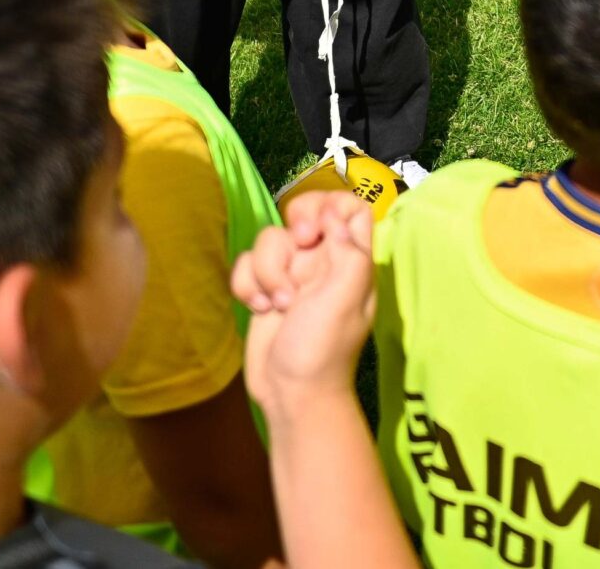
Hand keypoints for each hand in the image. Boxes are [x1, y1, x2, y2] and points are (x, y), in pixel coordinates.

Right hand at [231, 192, 378, 410]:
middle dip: (293, 226)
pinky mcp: (264, 289)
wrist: (290, 393)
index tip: (319, 227)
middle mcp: (323, 261)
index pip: (352, 209)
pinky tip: (259, 309)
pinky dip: (247, 284)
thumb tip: (334, 217)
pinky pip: (247, 264)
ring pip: (269, 239)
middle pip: (304, 212)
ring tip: (278, 304)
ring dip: (268, 270)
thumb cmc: (323, 350)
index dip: (333, 205)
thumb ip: (349, 253)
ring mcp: (291, 275)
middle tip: (300, 244)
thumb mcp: (346, 300)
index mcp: (351, 260)